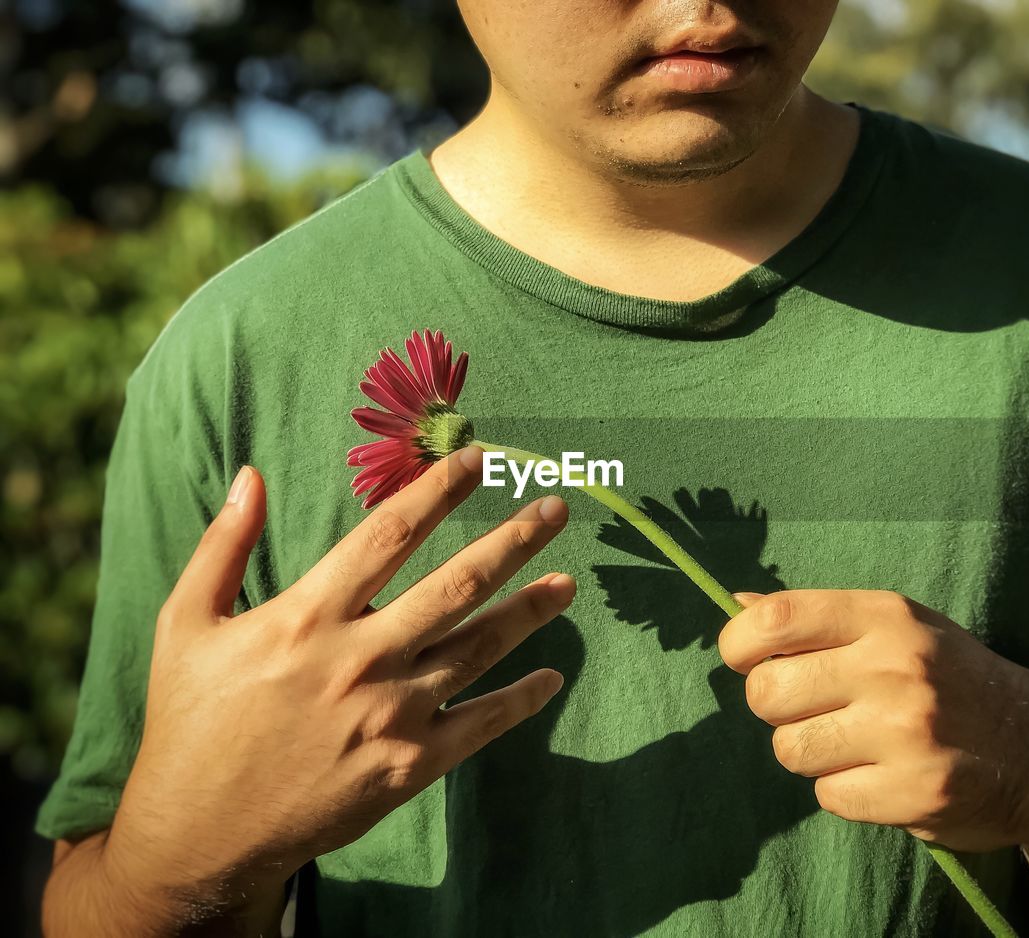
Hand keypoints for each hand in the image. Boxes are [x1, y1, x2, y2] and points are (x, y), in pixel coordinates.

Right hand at [106, 445, 573, 915]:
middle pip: (456, 586)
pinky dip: (521, 700)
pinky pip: (481, 724)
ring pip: (479, 648)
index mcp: (307, 617)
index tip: (476, 460)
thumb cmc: (192, 722)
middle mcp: (360, 659)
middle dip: (512, 542)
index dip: (437, 492)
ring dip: (529, 612)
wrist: (200, 834)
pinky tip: (552, 677)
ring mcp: (391, 715)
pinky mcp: (410, 766)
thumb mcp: (187, 625)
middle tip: (555, 511)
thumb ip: (223, 547)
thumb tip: (250, 475)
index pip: (388, 536)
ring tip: (568, 583)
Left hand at [719, 589, 1028, 851]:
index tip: (745, 659)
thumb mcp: (898, 629)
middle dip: (775, 706)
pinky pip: (828, 796)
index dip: (738, 644)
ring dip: (809, 753)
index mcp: (886, 617)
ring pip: (790, 749)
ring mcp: (908, 732)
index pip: (777, 620)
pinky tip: (882, 776)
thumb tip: (739, 608)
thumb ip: (819, 619)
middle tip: (812, 710)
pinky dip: (845, 792)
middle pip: (768, 691)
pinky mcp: (916, 793)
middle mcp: (897, 667)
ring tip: (853, 744)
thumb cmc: (950, 680)